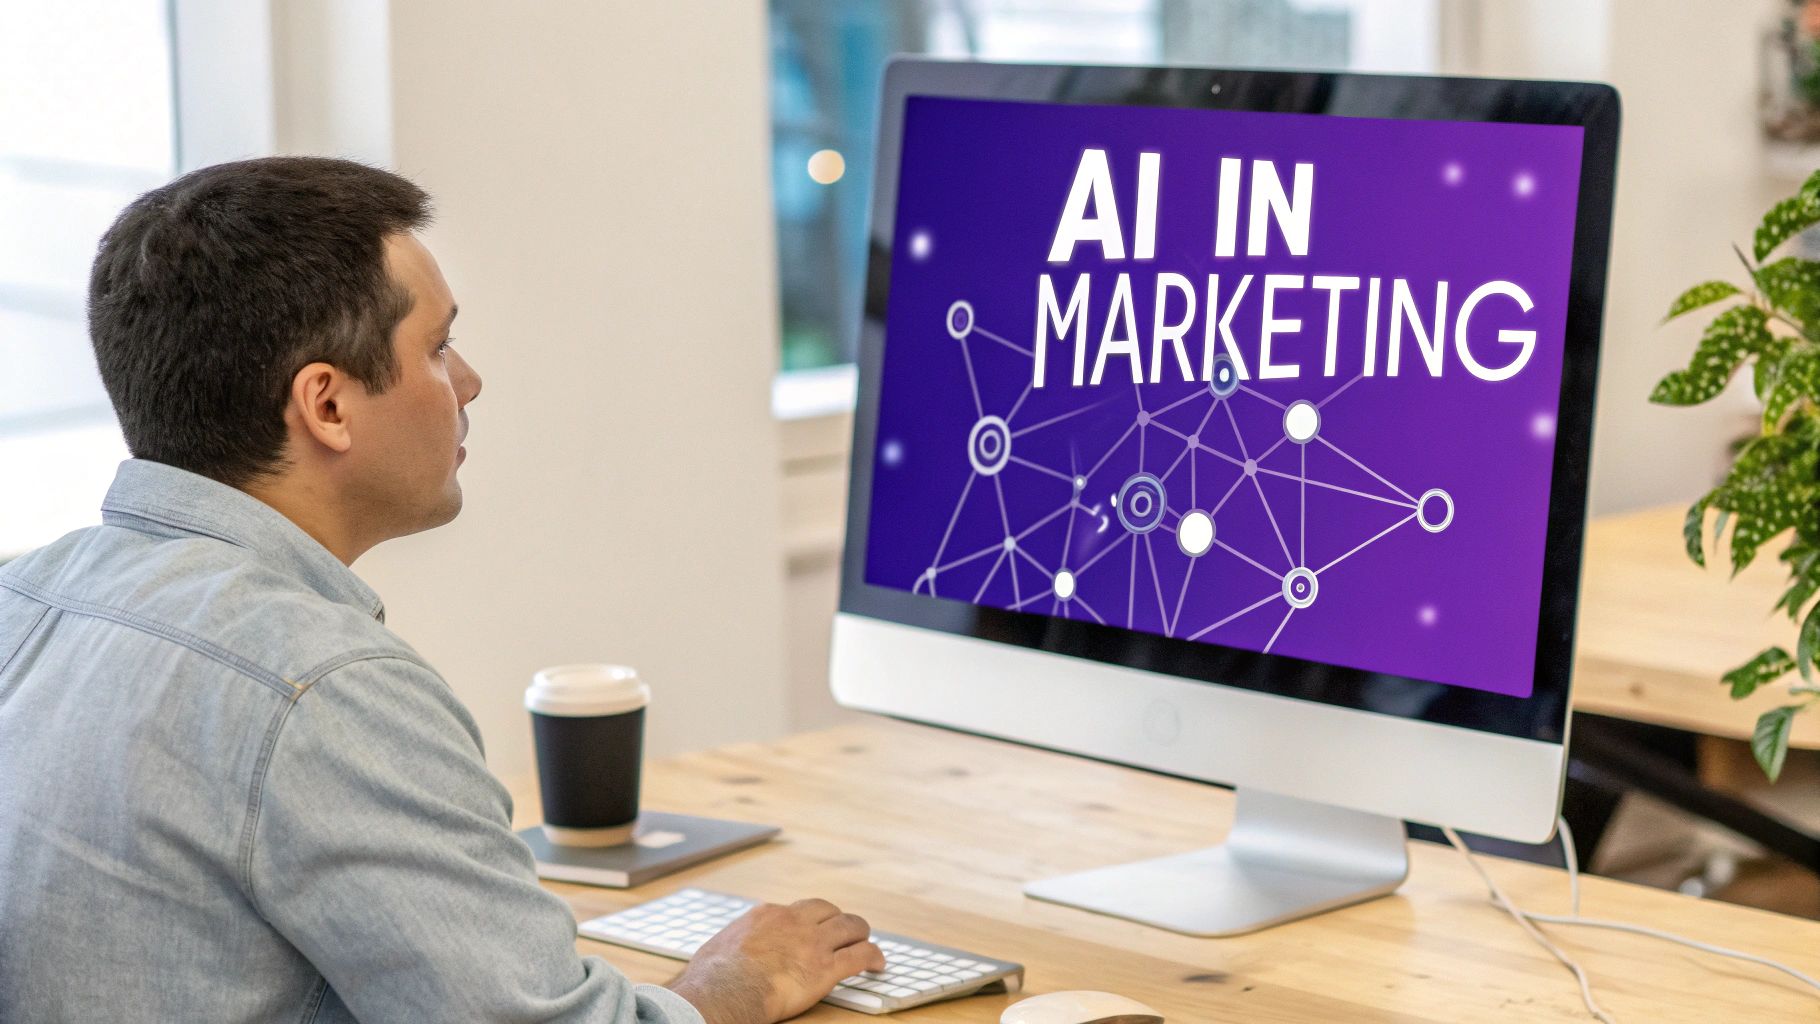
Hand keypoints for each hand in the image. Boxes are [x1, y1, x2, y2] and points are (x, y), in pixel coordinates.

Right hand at [665, 898, 884, 1023]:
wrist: (723, 992)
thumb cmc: (713, 977)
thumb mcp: (721, 945)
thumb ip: (737, 943)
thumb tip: (728, 953)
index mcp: (767, 915)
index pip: (797, 910)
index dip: (807, 922)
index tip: (810, 931)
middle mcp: (794, 922)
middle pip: (828, 910)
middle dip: (838, 920)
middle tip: (845, 931)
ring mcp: (812, 943)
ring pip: (851, 926)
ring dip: (861, 933)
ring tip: (866, 942)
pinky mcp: (825, 967)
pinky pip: (861, 955)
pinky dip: (873, 957)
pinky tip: (878, 964)